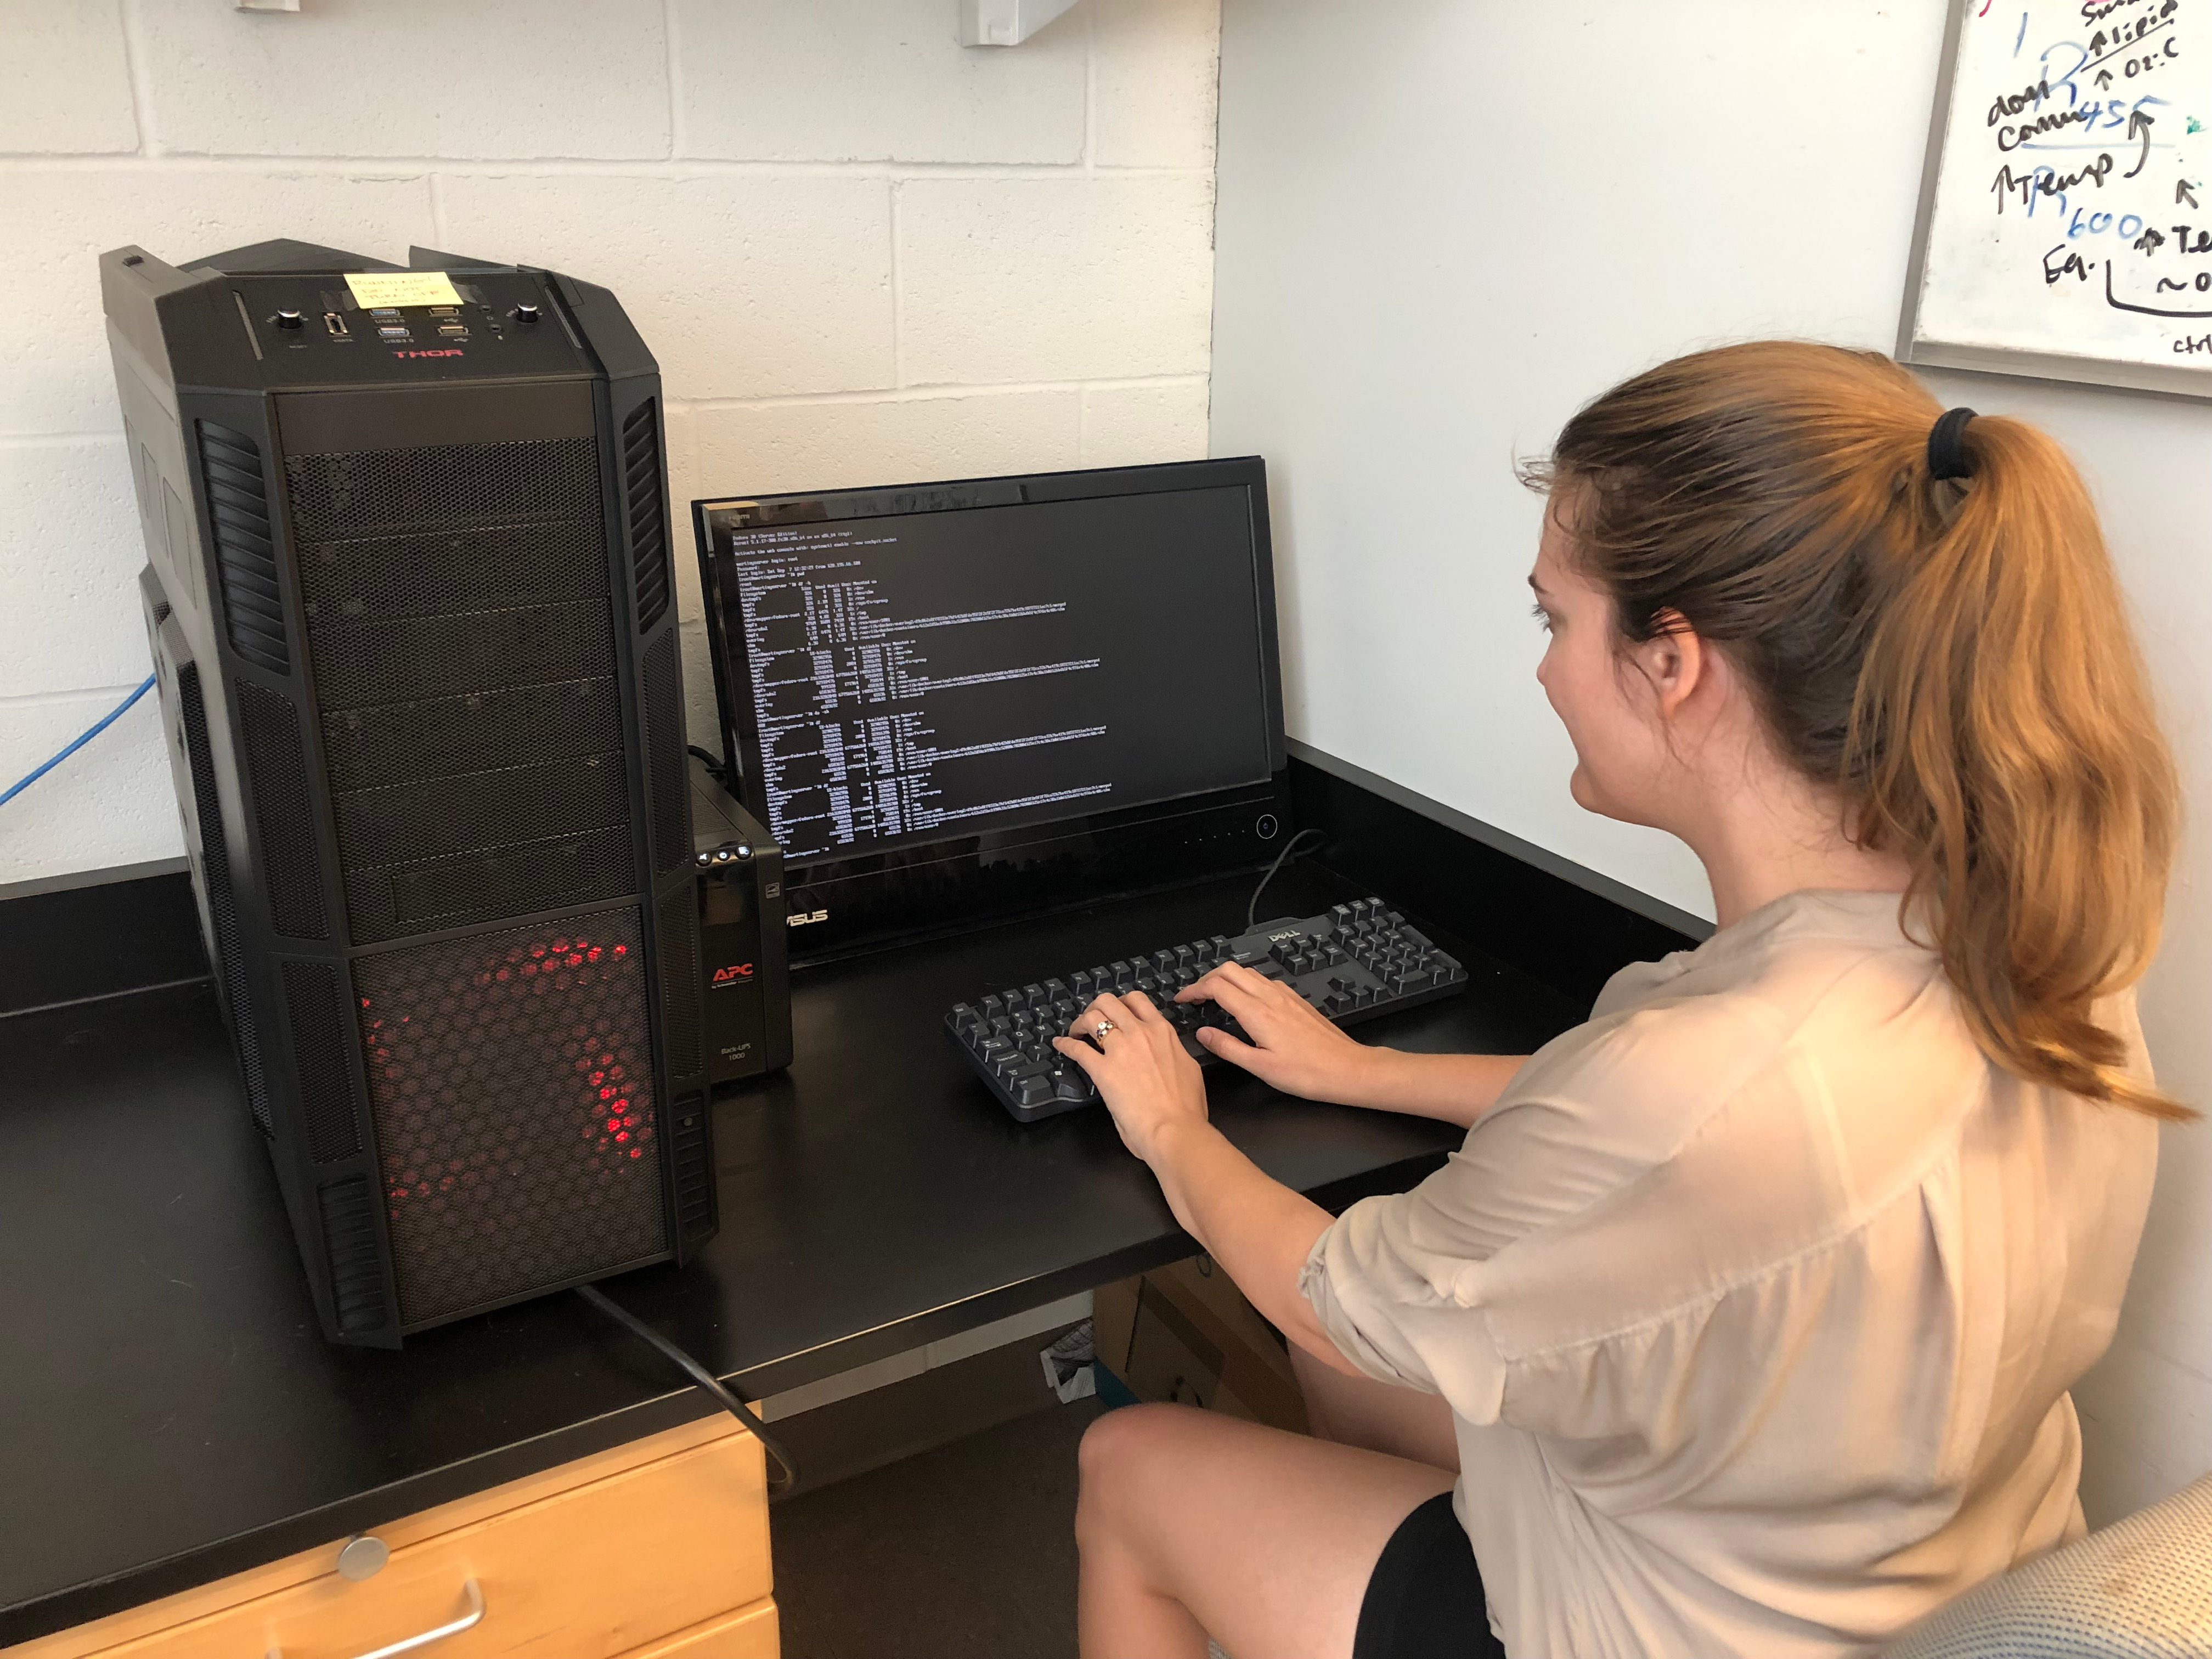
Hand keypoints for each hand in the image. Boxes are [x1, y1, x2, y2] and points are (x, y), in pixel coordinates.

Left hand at [1052, 990, 1208, 1164]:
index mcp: (1163, 1033)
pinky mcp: (1102, 1070)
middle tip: (1093, 1019)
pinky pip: (1077, 1049)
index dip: (1122, 1003)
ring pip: (1093, 1017)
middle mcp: (1140, 1033)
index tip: (1116, 1011)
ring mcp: (1120, 1049)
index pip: (1138, 1001)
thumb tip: (1168, 1057)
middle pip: (1110, 1001)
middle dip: (1097, 1007)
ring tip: (1076, 1032)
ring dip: (1081, 1022)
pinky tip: (1060, 1045)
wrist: (1175, 1129)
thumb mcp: (1188, 1070)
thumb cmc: (1186, 1109)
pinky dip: (1065, 1044)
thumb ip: (1173, 1056)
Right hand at [1176, 962, 1382, 1103]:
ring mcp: (1285, 996)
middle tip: (1195, 996)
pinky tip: (1246, 1003)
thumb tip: (1203, 1033)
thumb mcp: (1260, 1067)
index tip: (1182, 1000)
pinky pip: (1264, 981)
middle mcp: (1271, 997)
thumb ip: (1228, 1047)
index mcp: (1258, 1013)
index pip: (1216, 986)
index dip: (1194, 990)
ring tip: (1215, 998)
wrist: (1347, 1069)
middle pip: (1230, 970)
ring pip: (1247, 972)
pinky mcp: (1296, 1000)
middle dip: (1207, 978)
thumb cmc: (1308, 1073)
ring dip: (1226, 979)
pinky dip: (1246, 984)